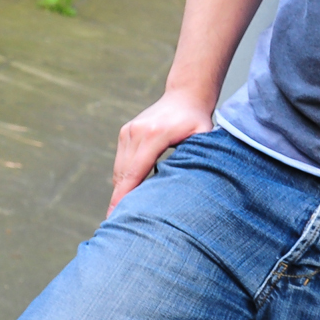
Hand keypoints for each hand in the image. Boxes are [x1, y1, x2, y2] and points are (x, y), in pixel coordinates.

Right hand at [110, 89, 213, 212]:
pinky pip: (122, 162)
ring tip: (120, 214)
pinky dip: (123, 178)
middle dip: (119, 199)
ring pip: (120, 169)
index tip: (116, 215)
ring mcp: (128, 131)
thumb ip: (195, 158)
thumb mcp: (203, 137)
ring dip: (120, 190)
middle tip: (117, 224)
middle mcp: (136, 133)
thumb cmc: (197, 119)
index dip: (124, 196)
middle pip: (123, 174)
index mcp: (154, 135)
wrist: (185, 95)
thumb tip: (189, 185)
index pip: (135, 172)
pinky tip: (126, 195)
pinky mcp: (126, 132)